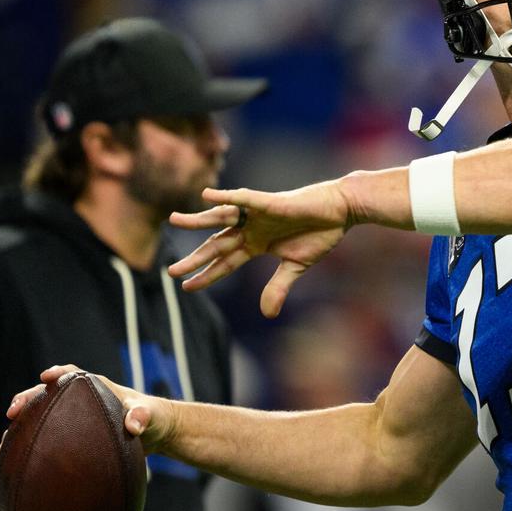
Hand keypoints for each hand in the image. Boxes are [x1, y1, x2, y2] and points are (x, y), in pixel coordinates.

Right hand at [2, 364, 174, 453]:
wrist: (156, 432)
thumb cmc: (154, 418)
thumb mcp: (152, 415)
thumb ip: (143, 416)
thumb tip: (133, 425)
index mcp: (97, 388)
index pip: (74, 376)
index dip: (58, 374)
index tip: (45, 377)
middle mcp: (82, 400)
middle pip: (48, 395)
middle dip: (28, 399)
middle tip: (12, 412)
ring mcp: (75, 417)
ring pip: (42, 416)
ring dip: (23, 426)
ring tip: (4, 445)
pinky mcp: (73, 434)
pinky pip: (48, 436)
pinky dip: (33, 445)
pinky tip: (17, 464)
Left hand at [168, 182, 351, 316]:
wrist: (340, 212)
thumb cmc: (320, 233)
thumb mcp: (296, 266)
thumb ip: (278, 287)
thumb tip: (267, 314)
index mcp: (256, 244)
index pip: (225, 262)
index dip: (207, 275)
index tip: (187, 287)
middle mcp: (251, 228)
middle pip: (217, 244)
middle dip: (195, 258)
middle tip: (171, 271)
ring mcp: (257, 214)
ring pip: (221, 219)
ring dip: (198, 221)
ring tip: (174, 221)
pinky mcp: (269, 202)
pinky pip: (243, 199)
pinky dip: (226, 197)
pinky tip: (207, 196)